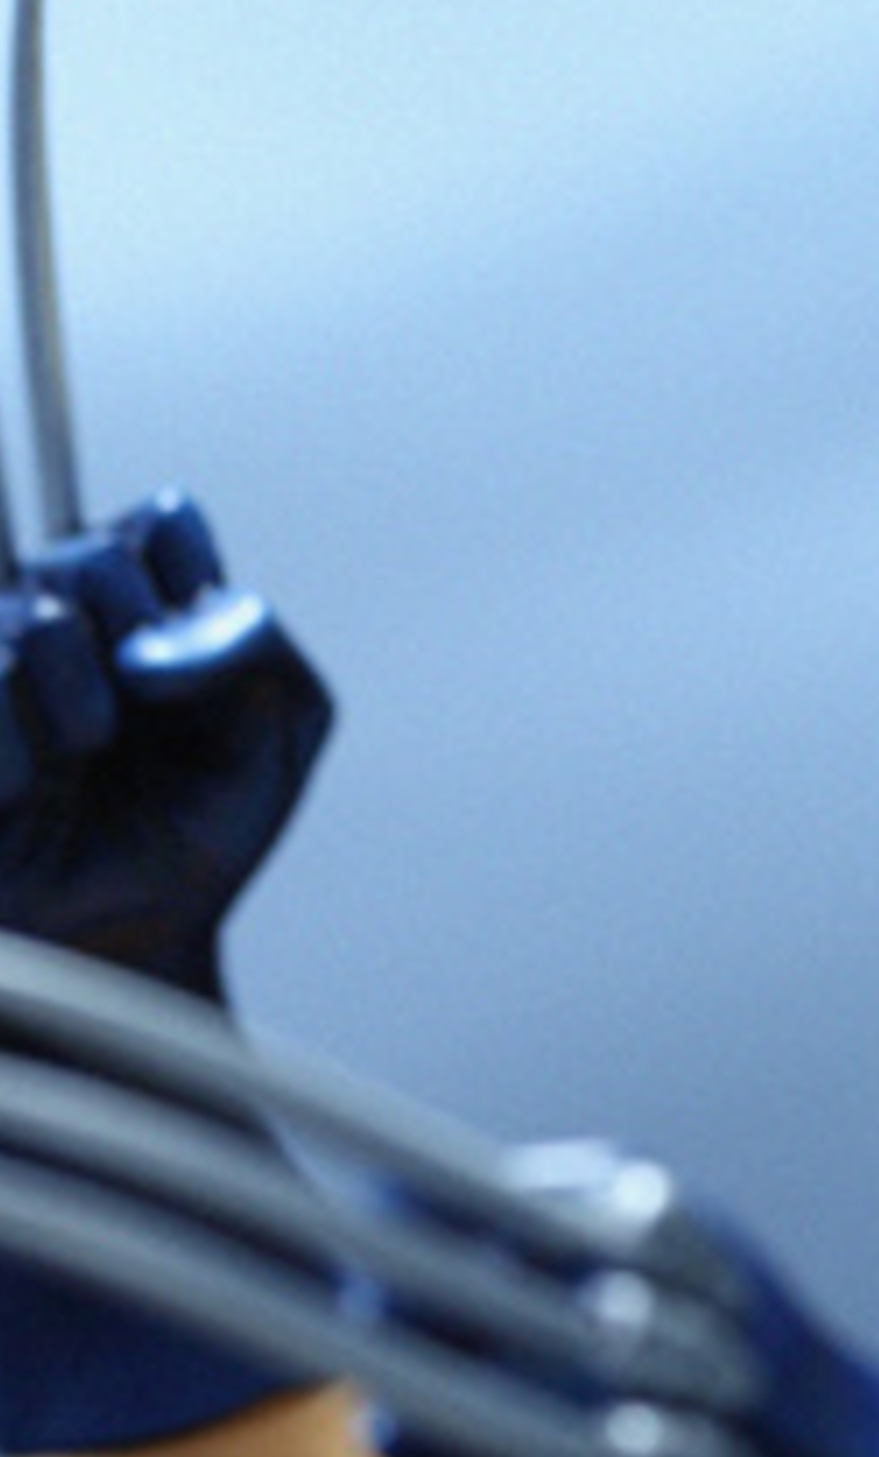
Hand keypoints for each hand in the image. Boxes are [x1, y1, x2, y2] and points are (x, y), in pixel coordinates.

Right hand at [0, 492, 330, 996]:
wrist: (129, 933)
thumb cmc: (198, 829)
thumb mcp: (275, 734)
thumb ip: (254, 645)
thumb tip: (156, 635)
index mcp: (138, 600)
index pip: (164, 524)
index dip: (193, 594)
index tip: (200, 675)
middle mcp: (51, 607)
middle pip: (95, 557)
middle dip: (142, 648)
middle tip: (142, 728)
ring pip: (37, 620)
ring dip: (86, 712)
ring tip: (87, 762)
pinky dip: (22, 757)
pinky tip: (27, 793)